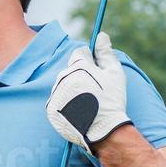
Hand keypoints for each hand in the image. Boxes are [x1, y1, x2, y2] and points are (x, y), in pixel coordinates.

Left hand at [46, 32, 130, 155]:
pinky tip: (79, 110)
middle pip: (71, 70)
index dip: (90, 61)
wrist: (104, 130)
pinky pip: (58, 100)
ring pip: (63, 85)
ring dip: (73, 89)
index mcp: (77, 66)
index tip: (98, 71)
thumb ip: (105, 53)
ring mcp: (55, 94)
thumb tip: (101, 35)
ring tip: (88, 102)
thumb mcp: (114, 73)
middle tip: (95, 90)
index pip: (80, 54)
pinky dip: (67, 103)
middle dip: (81, 76)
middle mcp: (62, 78)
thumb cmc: (112, 100)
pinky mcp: (51, 109)